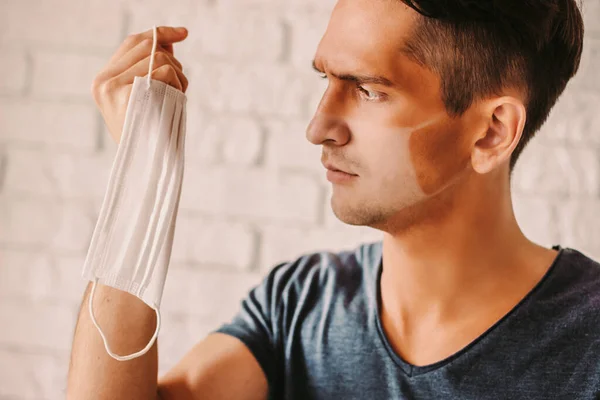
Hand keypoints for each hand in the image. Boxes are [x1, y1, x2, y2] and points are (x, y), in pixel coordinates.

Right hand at [90, 26, 189, 143]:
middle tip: (180, 84)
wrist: (145, 165)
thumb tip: (169, 39)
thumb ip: (152, 67)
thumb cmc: (150, 132)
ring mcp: (114, 88)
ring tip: (176, 98)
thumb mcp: (146, 96)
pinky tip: (176, 102)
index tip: (183, 33)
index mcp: (103, 80)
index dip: (160, 34)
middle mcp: (103, 81)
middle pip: (149, 47)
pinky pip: (164, 73)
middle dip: (173, 62)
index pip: (133, 42)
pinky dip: (178, 85)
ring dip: (179, 77)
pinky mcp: (129, 96)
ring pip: (160, 59)